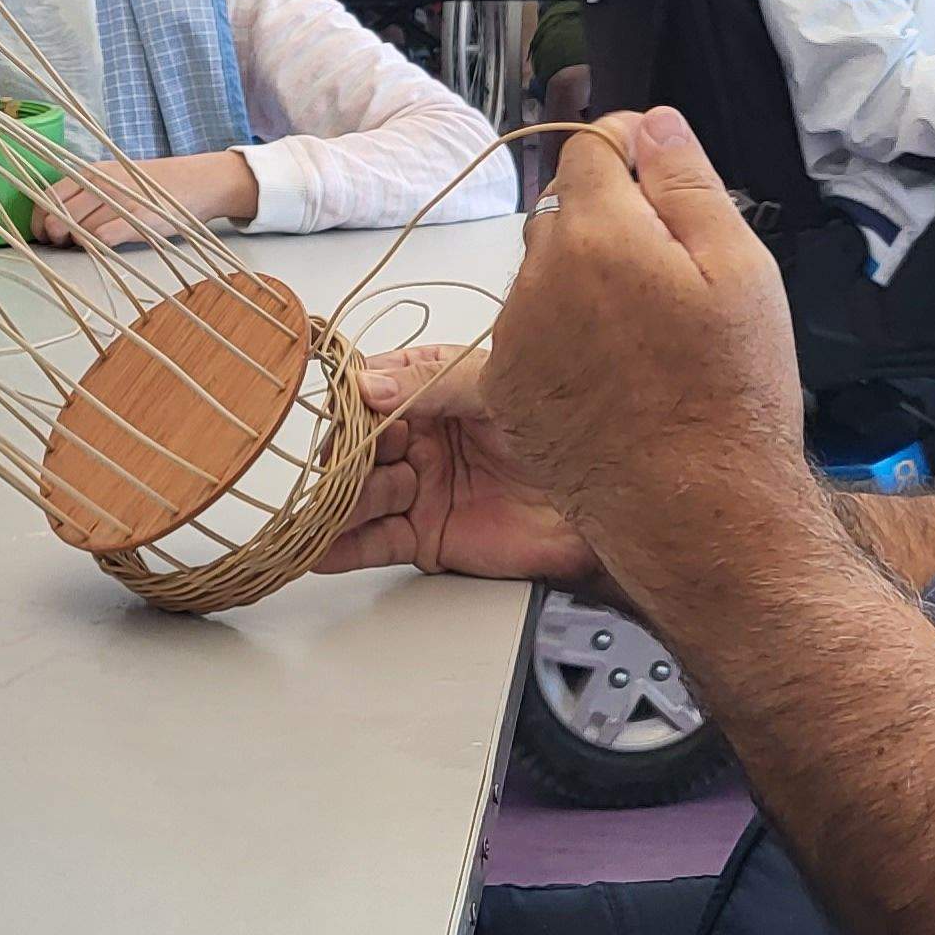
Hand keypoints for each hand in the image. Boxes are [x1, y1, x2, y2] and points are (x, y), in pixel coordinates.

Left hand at [33, 151, 260, 247]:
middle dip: (55, 236)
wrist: (196, 182)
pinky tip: (105, 246)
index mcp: (92, 172)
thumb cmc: (150, 186)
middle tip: (65, 244)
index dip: (38, 219)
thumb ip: (85, 193)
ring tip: (89, 244)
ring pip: (78, 229)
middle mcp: (101, 183)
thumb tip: (52, 217)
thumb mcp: (113, 178)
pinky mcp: (138, 220)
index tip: (43, 235)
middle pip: (58, 216)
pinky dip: (97, 246)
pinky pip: (102, 238)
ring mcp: (120, 201)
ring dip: (77, 243)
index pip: (48, 195)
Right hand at [313, 343, 598, 587]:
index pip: (372, 389)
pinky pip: (378, 542)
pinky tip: (321, 549)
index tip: (345, 415)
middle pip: (361, 448)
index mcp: (432, 388)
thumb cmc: (566, 429)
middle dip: (344, 460)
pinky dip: (346, 548)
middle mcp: (420, 437)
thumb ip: (433, 385)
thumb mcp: (498, 391)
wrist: (613, 496)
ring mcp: (420, 487)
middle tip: (340, 470)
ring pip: (364, 495)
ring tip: (328, 512)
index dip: (352, 403)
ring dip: (341, 504)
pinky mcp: (426, 535)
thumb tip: (370, 385)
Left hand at [475, 110, 813, 576]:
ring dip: (583, 282)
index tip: (657, 172)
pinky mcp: (506, 392)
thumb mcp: (740, 269)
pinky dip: (563, 340)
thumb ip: (687, 182)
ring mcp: (515, 339)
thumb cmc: (731, 393)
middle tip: (672, 275)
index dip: (628, 148)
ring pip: (545, 276)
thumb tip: (651, 123)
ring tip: (647, 337)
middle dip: (610, 222)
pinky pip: (529, 336)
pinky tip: (616, 375)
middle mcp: (539, 277)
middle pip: (565, 212)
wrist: (698, 510)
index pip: (589, 148)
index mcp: (598, 233)